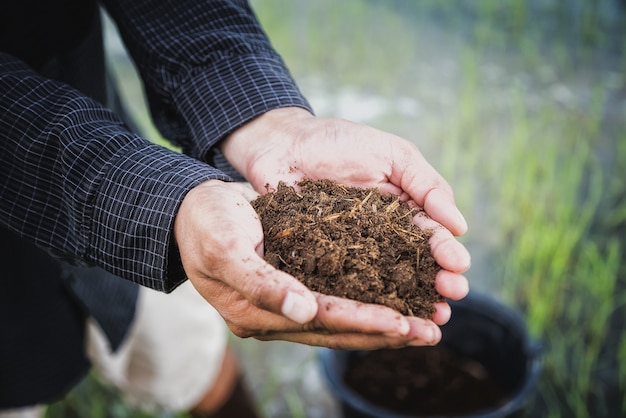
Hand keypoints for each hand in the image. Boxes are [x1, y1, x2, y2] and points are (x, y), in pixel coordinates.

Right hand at [175, 180, 441, 348]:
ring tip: (424, 326)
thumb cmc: (205, 223)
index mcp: (255, 313)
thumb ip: (261, 283)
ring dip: (383, 325)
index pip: (320, 321)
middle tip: (431, 333)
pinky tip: (395, 303)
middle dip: (385, 333)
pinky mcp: (293, 289)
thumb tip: (304, 312)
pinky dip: (367, 305)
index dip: (363, 323)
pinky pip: (336, 302)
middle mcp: (274, 317)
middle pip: (338, 330)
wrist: (192, 210)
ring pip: (341, 322)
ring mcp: (284, 307)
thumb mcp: (226, 248)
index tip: (404, 324)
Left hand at [220, 107, 470, 318]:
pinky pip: (342, 283)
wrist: (282, 144)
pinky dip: (362, 301)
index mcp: (402, 210)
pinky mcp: (321, 261)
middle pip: (414, 264)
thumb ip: (426, 184)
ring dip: (409, 300)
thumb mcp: (392, 154)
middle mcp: (382, 236)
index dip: (447, 252)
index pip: (431, 235)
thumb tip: (459, 225)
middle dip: (436, 282)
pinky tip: (377, 315)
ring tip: (429, 318)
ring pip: (385, 281)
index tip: (458, 268)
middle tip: (450, 295)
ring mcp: (352, 251)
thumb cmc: (339, 142)